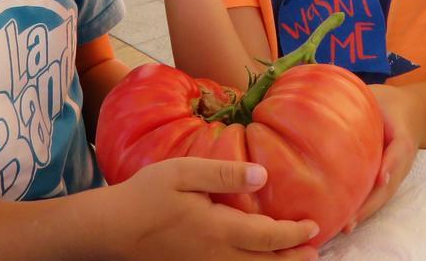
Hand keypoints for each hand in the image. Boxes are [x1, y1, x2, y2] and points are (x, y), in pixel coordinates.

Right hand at [111, 157, 319, 259]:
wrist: (110, 229)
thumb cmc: (145, 195)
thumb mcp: (183, 173)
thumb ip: (223, 173)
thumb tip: (262, 175)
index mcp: (218, 229)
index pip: (267, 237)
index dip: (294, 234)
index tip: (312, 227)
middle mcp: (215, 255)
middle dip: (292, 259)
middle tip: (314, 253)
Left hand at [345, 84, 421, 231]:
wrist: (411, 112)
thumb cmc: (390, 104)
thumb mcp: (381, 97)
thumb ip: (364, 100)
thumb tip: (330, 100)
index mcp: (402, 138)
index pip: (398, 153)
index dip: (390, 165)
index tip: (381, 178)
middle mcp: (400, 161)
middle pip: (388, 186)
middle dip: (370, 203)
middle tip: (350, 219)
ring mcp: (395, 173)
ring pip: (382, 196)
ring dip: (365, 212)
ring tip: (345, 226)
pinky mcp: (386, 179)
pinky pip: (377, 197)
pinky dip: (363, 210)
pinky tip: (345, 221)